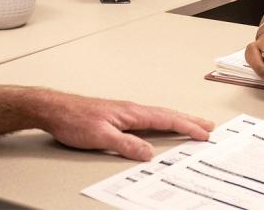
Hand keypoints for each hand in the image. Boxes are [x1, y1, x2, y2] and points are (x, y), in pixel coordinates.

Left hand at [36, 91, 213, 160]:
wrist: (55, 109)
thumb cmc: (74, 119)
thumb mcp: (101, 136)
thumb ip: (126, 145)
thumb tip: (149, 153)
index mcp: (132, 112)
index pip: (166, 119)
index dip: (187, 126)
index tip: (204, 133)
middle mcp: (132, 110)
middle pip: (167, 115)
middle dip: (189, 121)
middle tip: (209, 126)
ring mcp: (126, 112)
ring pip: (159, 116)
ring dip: (178, 120)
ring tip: (192, 125)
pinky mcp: (119, 116)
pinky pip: (149, 119)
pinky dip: (163, 122)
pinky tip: (162, 126)